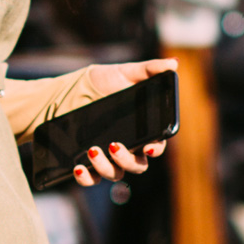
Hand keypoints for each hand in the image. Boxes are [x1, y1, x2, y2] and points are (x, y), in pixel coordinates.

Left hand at [72, 58, 173, 189]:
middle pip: (137, 165)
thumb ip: (149, 69)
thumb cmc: (103, 82)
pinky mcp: (88, 164)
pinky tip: (79, 167)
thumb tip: (173, 64)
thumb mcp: (125, 73)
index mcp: (142, 130)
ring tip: (93, 150)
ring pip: (115, 174)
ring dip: (106, 167)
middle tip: (113, 145)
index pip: (155, 146)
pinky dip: (86, 178)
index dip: (155, 149)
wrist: (69, 91)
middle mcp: (128, 148)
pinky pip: (91, 180)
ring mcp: (108, 158)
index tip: (148, 147)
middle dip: (127, 160)